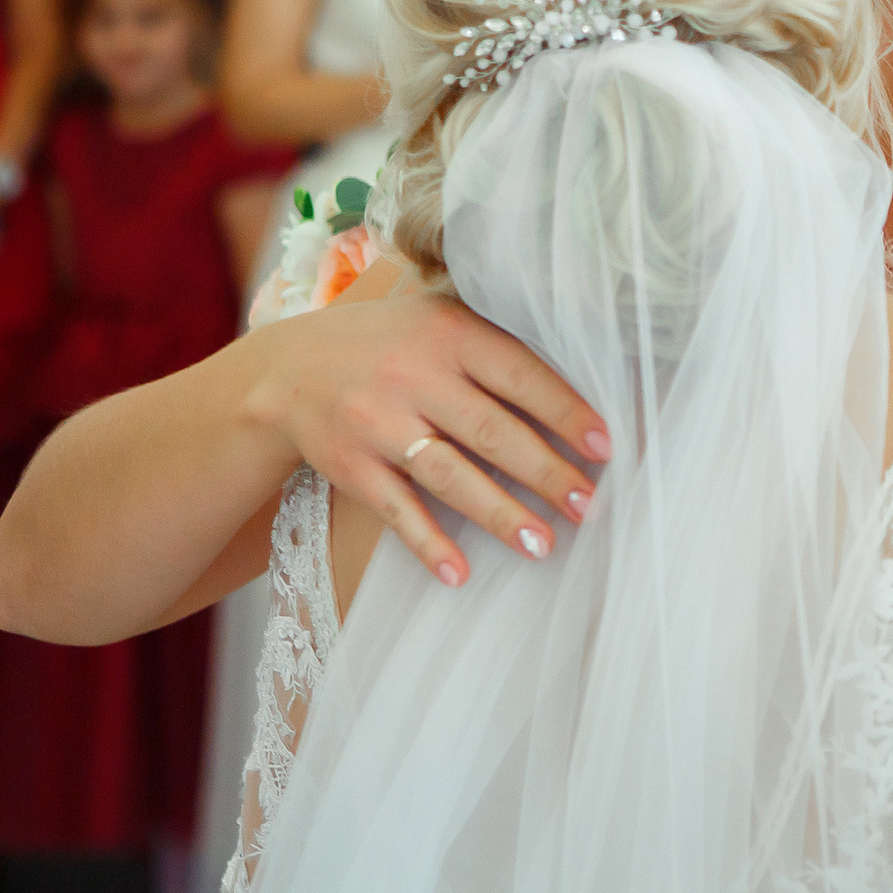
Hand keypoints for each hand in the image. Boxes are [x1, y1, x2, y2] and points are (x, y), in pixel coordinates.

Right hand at [240, 289, 608, 586]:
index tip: (605, 448)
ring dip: (501, 515)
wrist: (287, 369)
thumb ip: (497, 344)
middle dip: (547, 474)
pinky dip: (428, 543)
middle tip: (591, 506)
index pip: (520, 374)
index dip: (566, 412)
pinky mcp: (351, 467)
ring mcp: (379, 424)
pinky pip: (396, 511)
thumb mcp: (439, 320)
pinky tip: (460, 573)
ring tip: (544, 545)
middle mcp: (414, 376)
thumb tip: (584, 382)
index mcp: (450, 333)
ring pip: (450, 476)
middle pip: (493, 432)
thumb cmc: (391, 345)